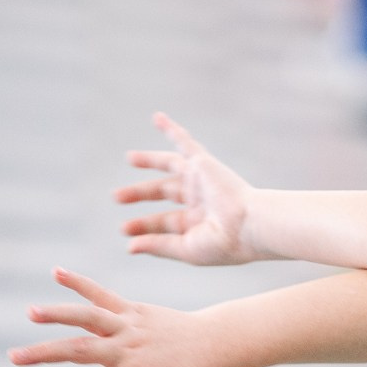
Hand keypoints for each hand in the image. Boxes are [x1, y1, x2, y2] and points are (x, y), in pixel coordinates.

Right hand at [9, 269, 222, 366]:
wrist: (216, 342)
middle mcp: (129, 349)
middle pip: (82, 351)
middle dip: (46, 354)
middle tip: (14, 357)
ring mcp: (131, 326)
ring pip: (90, 318)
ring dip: (60, 313)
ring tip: (31, 312)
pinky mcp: (134, 309)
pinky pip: (104, 295)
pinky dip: (82, 283)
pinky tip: (57, 272)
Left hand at [116, 112, 259, 264]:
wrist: (250, 225)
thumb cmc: (224, 243)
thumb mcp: (186, 248)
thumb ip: (158, 245)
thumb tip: (130, 247)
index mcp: (198, 223)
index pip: (164, 221)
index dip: (142, 225)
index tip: (124, 231)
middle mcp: (200, 200)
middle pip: (164, 191)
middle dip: (140, 194)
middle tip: (116, 197)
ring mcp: (201, 180)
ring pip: (171, 165)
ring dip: (151, 160)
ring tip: (129, 158)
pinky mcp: (203, 164)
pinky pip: (186, 143)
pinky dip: (172, 130)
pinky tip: (157, 118)